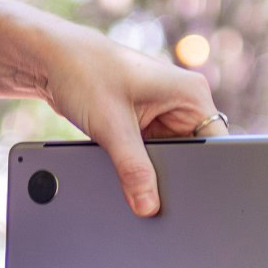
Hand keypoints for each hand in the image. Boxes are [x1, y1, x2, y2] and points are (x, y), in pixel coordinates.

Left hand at [34, 18, 228, 215]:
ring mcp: (164, 116)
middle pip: (193, 157)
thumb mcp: (112, 126)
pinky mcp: (145, 126)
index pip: (215, 144)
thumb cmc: (83, 72)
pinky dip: (138, 165)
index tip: (188, 195)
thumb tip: (148, 206)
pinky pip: (150, 156)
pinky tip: (123, 164)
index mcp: (191, 94)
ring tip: (130, 164)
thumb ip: (133, 170)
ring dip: (151, 169)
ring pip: (170, 160)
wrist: (51, 61)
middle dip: (173, 175)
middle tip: (151, 188)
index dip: (205, 173)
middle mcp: (182, 104)